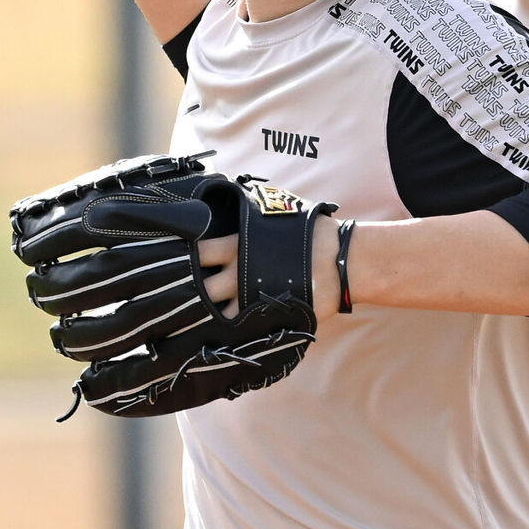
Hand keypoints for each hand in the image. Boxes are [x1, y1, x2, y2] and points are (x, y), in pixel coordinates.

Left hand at [199, 213, 342, 324]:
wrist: (343, 260)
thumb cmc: (314, 233)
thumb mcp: (282, 213)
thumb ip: (256, 214)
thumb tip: (239, 199)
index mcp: (239, 245)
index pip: (199, 251)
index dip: (188, 257)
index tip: (185, 260)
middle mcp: (240, 272)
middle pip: (201, 286)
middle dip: (193, 291)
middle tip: (190, 294)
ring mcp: (252, 297)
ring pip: (218, 313)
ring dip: (212, 314)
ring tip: (207, 316)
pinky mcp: (268, 316)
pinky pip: (243, 328)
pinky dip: (236, 330)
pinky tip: (232, 329)